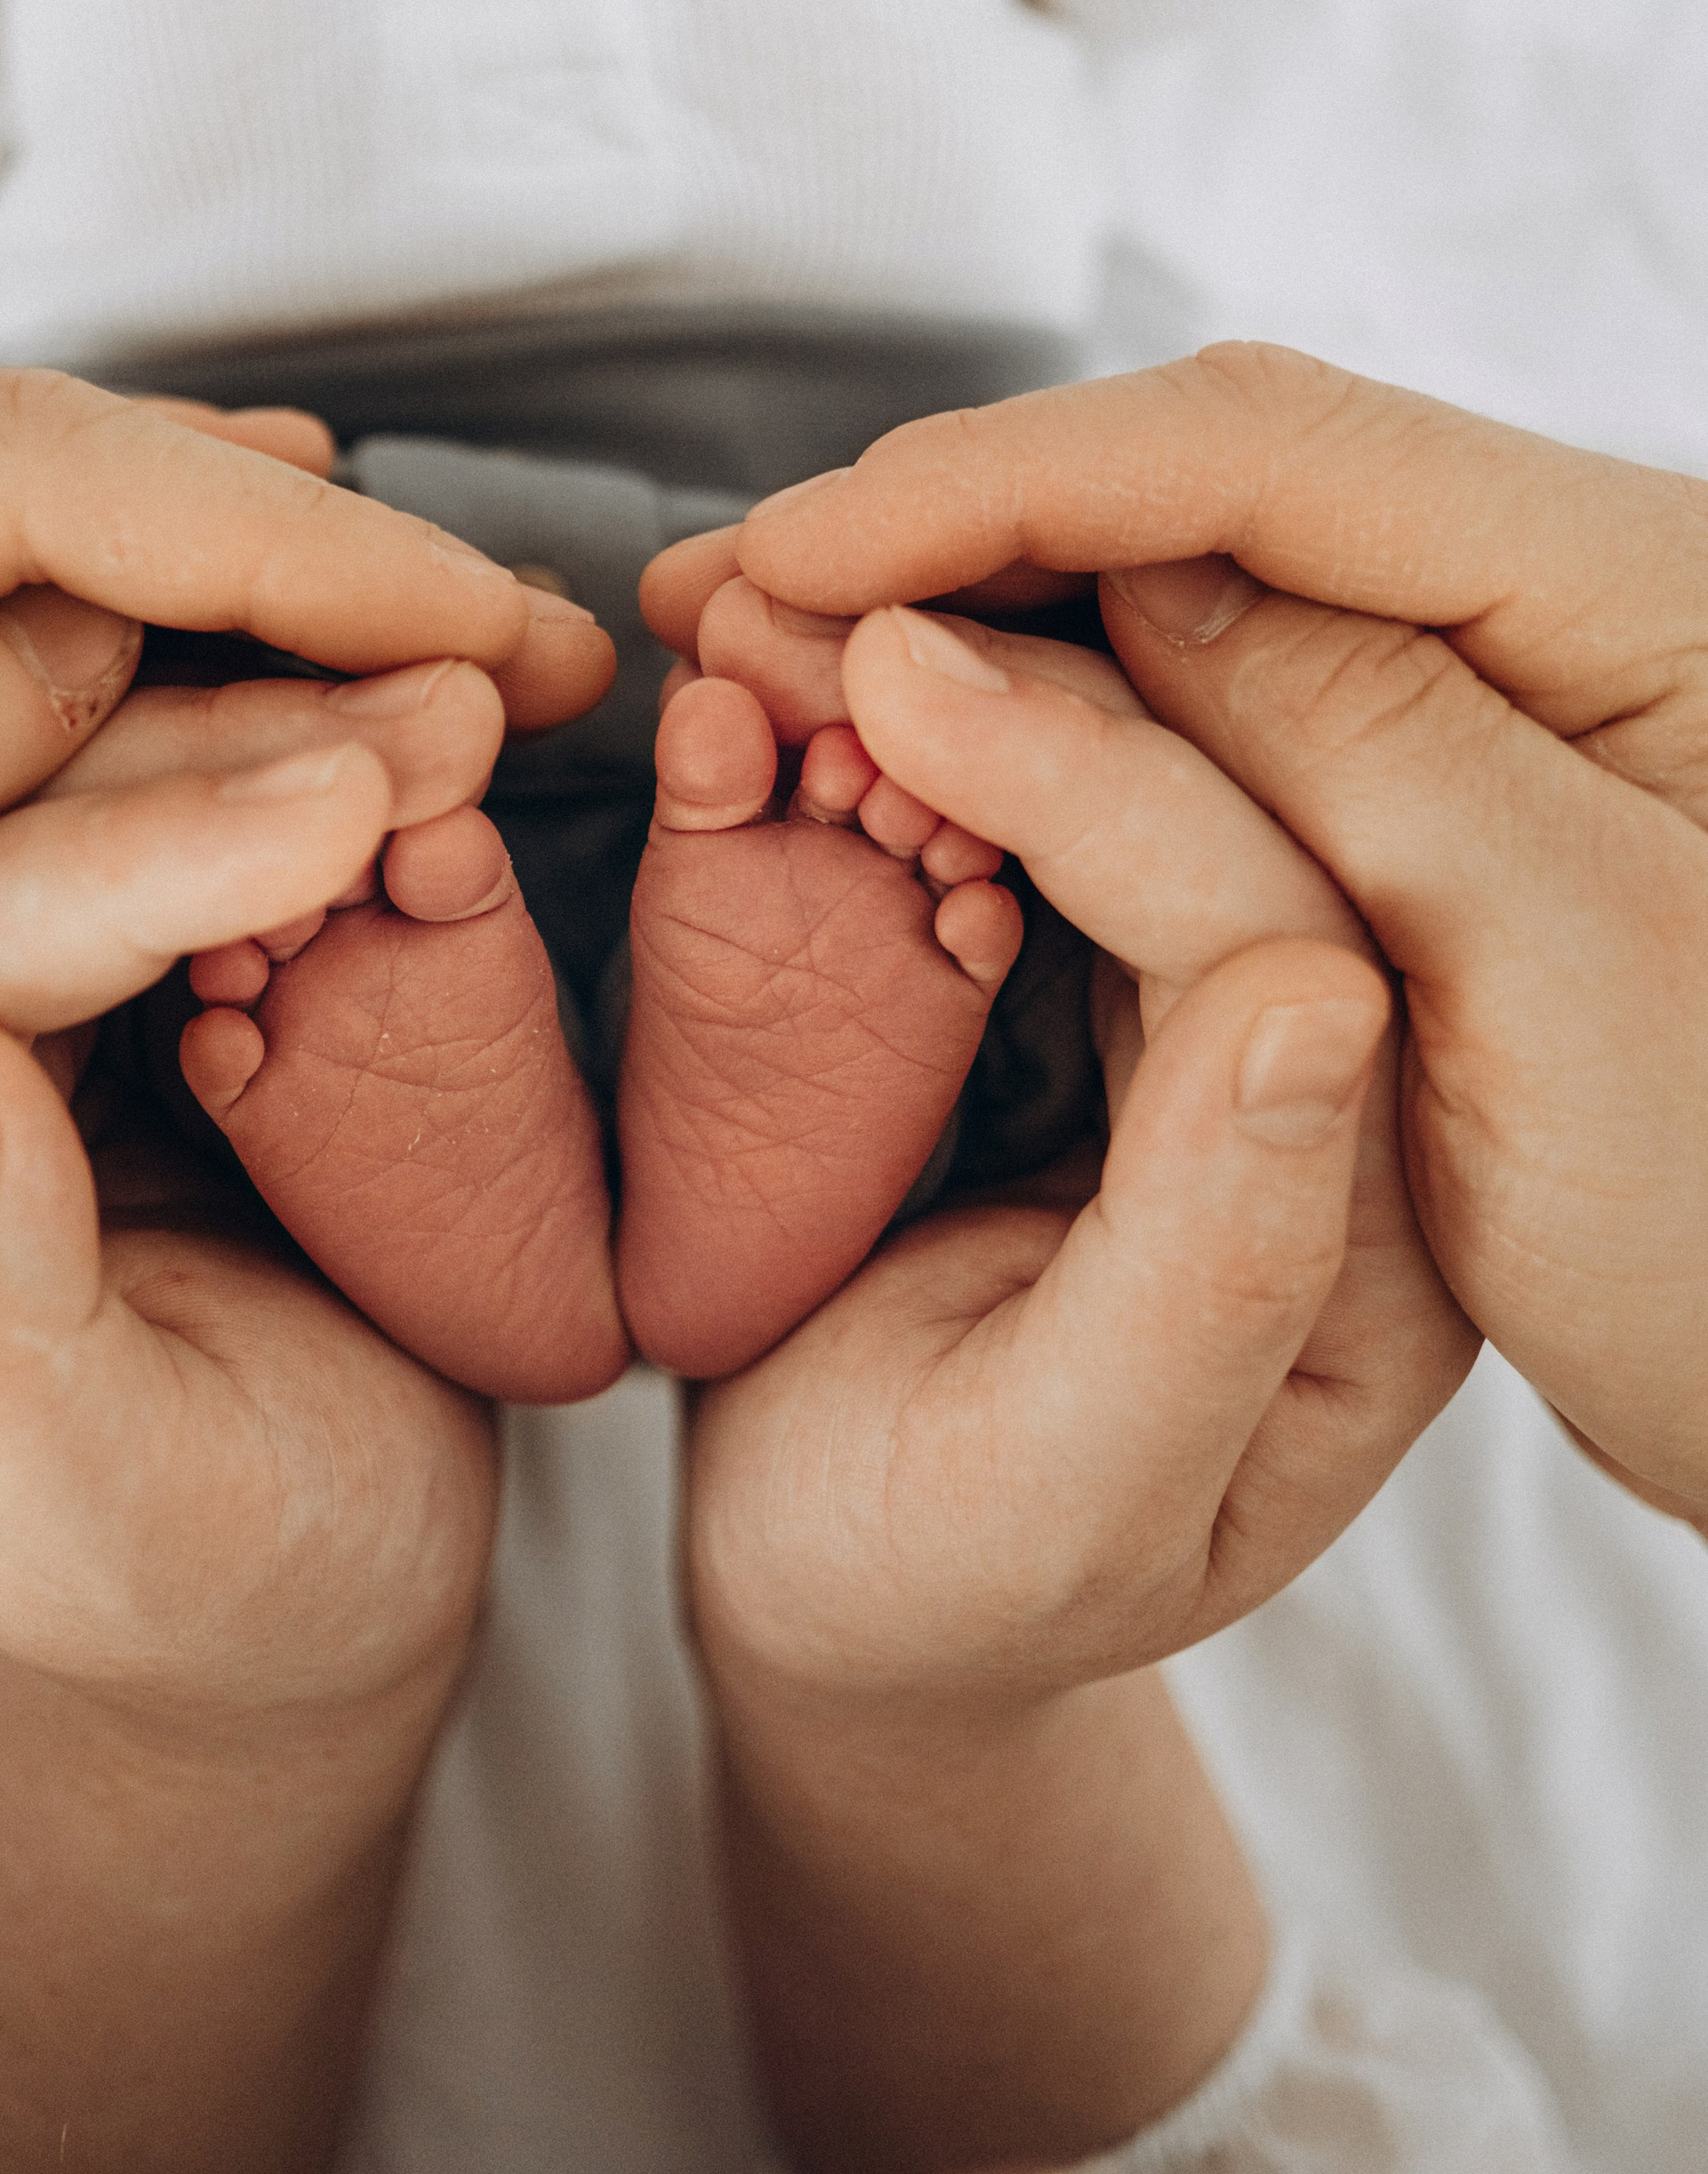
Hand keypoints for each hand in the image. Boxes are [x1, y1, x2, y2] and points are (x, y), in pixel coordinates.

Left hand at [0, 370, 578, 1470]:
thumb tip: (78, 630)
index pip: (8, 474)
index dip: (271, 539)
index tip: (473, 618)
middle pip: (53, 497)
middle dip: (314, 569)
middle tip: (537, 648)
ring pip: (51, 577)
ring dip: (273, 629)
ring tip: (469, 671)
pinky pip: (5, 667)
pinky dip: (177, 683)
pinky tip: (294, 665)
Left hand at [0, 658, 505, 2173]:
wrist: (317, 1572)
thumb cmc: (223, 1580)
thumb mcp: (119, 1514)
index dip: (141, 855)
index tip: (346, 799)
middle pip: (0, 823)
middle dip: (237, 737)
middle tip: (451, 691)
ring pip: (92, 776)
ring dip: (287, 705)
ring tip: (472, 686)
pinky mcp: (87, 953)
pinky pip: (180, 797)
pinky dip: (313, 736)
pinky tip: (437, 707)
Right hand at [686, 614, 1472, 1718]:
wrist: (861, 1606)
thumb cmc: (947, 1589)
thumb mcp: (1076, 1486)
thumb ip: (1218, 1261)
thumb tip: (1321, 990)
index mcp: (1412, 1219)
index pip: (1286, 905)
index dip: (1089, 745)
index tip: (880, 638)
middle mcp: (1372, 1088)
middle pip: (1232, 784)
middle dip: (1003, 635)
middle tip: (775, 566)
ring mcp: (1253, 1015)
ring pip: (1141, 751)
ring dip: (951, 641)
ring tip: (761, 592)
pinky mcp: (1143, 972)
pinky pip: (1057, 789)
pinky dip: (922, 706)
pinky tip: (806, 653)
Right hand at [722, 344, 1707, 1525]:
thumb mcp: (1557, 985)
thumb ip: (1355, 748)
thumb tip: (1125, 595)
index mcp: (1648, 596)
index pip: (1274, 454)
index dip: (1013, 483)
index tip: (804, 543)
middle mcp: (1572, 603)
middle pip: (1213, 488)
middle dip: (956, 526)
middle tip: (732, 586)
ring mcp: (1494, 704)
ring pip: (1186, 581)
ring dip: (971, 608)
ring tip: (768, 650)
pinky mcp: (1429, 798)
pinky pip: (1204, 697)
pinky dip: (1039, 704)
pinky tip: (902, 727)